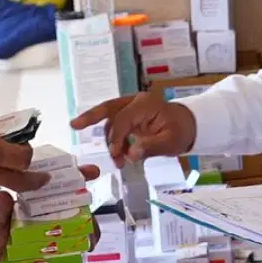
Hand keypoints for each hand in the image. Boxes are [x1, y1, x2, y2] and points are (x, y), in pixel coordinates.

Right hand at [70, 94, 196, 166]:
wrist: (187, 125)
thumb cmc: (180, 131)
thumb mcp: (171, 142)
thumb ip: (151, 147)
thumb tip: (131, 154)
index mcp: (145, 104)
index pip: (123, 118)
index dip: (116, 137)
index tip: (116, 155)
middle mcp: (135, 102)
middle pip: (108, 108)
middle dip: (90, 117)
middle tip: (74, 125)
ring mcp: (131, 107)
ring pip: (110, 120)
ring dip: (110, 140)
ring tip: (118, 161)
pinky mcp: (129, 115)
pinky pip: (115, 125)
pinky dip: (114, 140)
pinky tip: (120, 154)